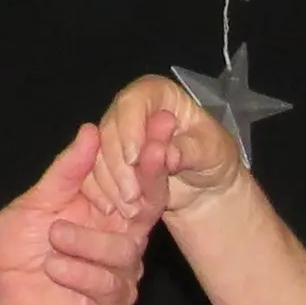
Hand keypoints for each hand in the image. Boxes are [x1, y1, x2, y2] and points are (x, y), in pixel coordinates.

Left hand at [0, 122, 154, 304]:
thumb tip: (91, 130)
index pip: (139, 179)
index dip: (152, 153)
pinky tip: (54, 267)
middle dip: (149, 179)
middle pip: (150, 208)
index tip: (161, 123)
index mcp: (109, 207)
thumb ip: (67, 171)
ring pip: (124, 251)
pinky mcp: (110, 303)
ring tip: (53, 236)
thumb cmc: (16, 245)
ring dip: (86, 241)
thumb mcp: (37, 200)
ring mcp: (120, 272)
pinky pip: (109, 285)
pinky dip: (79, 272)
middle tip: (151, 154)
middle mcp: (123, 236)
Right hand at [91, 73, 239, 226]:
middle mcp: (131, 109)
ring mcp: (116, 135)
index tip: (134, 159)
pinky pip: (93, 174)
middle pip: (109, 129)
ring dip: (111, 184)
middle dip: (118, 165)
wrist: (204, 187)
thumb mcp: (212, 152)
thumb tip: (167, 154)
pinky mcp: (108, 160)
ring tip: (132, 209)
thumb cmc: (212, 158)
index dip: (129, 129)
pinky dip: (104, 194)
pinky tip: (117, 210)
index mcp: (158, 94)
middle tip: (132, 195)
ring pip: (98, 154)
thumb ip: (190, 150)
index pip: (133, 102)